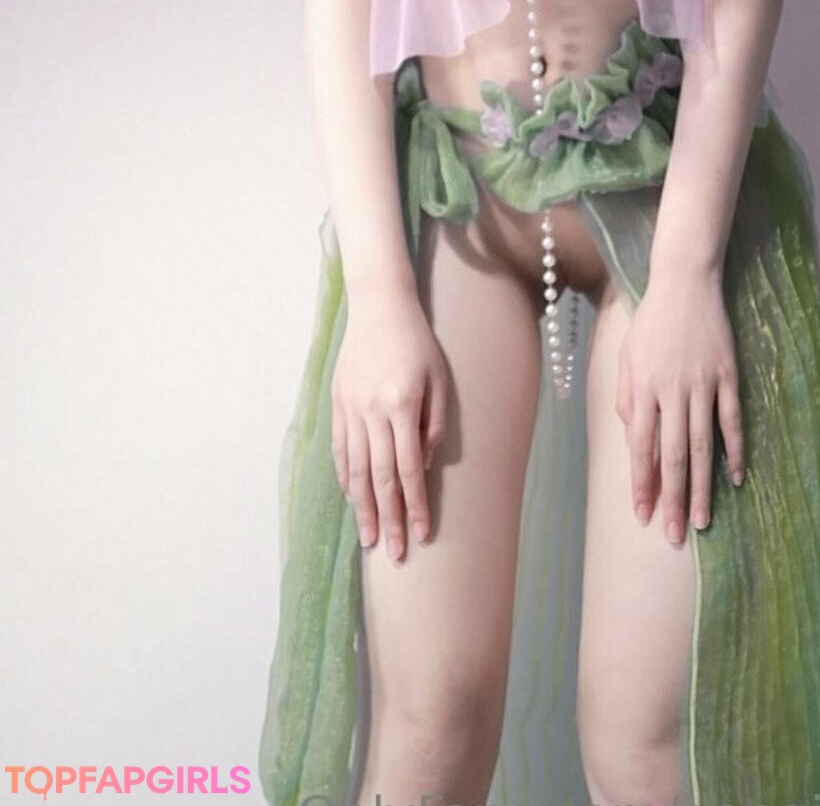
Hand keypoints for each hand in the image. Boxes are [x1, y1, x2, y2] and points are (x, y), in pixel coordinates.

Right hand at [330, 289, 449, 563]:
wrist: (379, 306)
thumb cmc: (418, 342)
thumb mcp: (440, 378)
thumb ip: (435, 424)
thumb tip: (422, 466)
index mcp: (401, 405)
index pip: (407, 469)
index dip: (415, 505)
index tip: (421, 535)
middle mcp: (371, 412)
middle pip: (379, 478)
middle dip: (389, 518)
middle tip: (394, 554)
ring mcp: (349, 408)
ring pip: (354, 469)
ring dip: (362, 507)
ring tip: (369, 538)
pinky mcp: (337, 403)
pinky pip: (339, 449)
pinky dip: (344, 477)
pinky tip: (351, 498)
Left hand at [614, 263, 744, 544]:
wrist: (685, 282)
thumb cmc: (651, 321)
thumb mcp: (627, 356)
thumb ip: (628, 399)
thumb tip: (634, 441)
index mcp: (644, 388)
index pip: (641, 447)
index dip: (641, 483)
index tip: (641, 515)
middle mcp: (672, 390)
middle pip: (672, 455)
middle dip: (671, 498)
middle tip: (673, 535)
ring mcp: (703, 384)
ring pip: (702, 445)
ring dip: (702, 486)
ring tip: (702, 521)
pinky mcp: (728, 375)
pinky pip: (732, 420)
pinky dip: (735, 451)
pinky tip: (736, 478)